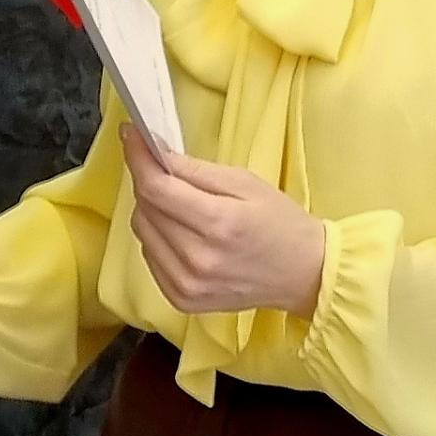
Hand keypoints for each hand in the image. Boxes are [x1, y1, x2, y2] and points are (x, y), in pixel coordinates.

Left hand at [119, 125, 324, 317]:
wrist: (304, 274)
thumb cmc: (279, 222)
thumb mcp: (244, 182)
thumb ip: (195, 170)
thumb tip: (154, 152)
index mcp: (218, 224)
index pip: (156, 188)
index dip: (138, 157)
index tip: (131, 135)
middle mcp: (197, 259)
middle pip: (145, 208)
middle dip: (148, 180)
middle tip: (163, 168)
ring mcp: (187, 285)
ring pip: (142, 231)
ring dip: (151, 209)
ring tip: (178, 203)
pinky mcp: (181, 300)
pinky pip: (149, 256)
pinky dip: (156, 236)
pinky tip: (180, 231)